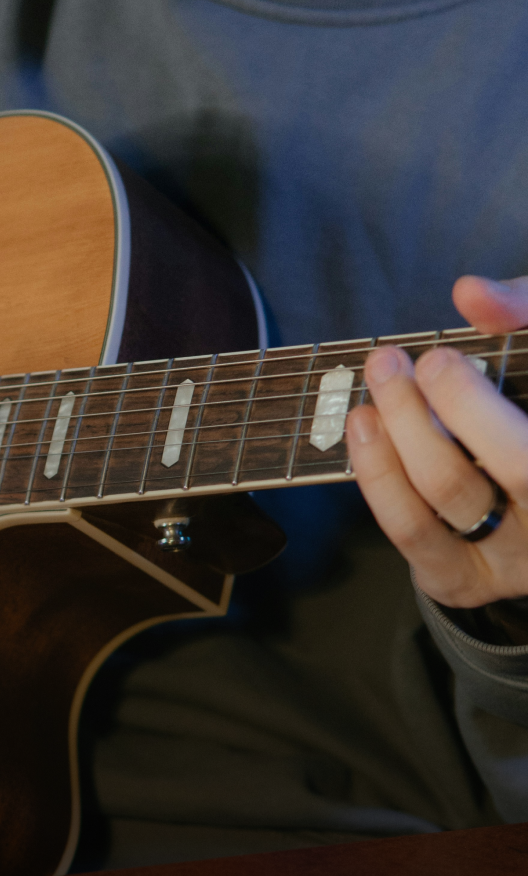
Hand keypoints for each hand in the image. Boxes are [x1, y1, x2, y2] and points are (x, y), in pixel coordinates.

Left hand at [346, 276, 527, 608]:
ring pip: (445, 503)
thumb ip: (522, 312)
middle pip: (498, 473)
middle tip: (389, 363)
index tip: (437, 358)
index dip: (476, 408)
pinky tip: (364, 432)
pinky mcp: (466, 581)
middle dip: (431, 413)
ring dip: (391, 441)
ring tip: (368, 391)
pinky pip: (412, 534)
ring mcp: (516, 563)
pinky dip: (378, 479)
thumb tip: (471, 294)